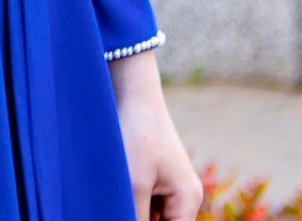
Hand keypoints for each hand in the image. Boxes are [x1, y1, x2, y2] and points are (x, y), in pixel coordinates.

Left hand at [112, 52, 201, 220]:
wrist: (131, 94)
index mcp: (187, 200)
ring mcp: (169, 188)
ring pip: (151, 217)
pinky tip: (113, 194)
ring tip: (116, 194)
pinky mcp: (153, 179)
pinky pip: (144, 205)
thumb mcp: (133, 185)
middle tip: (118, 202)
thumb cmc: (136, 135)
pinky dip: (130, 205)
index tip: (124, 214)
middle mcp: (184, 196)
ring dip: (133, 211)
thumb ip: (134, 218)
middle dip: (139, 218)